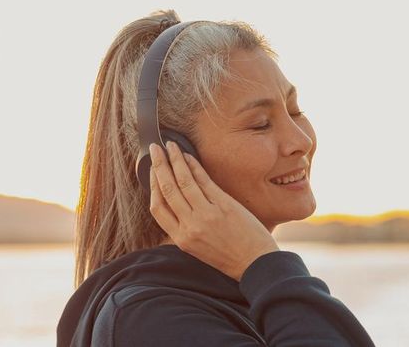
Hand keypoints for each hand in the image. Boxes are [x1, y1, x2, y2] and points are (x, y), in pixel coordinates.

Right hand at [148, 141, 279, 281]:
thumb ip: (186, 229)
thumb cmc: (229, 257)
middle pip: (166, 189)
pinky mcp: (223, 205)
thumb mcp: (199, 249)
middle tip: (154, 149)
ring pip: (183, 181)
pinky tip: (188, 156)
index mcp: (181, 239)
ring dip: (174, 159)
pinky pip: (203, 180)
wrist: (256, 264)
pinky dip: (194, 165)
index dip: (152, 186)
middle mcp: (190, 226)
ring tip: (169, 145)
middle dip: (158, 166)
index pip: (157, 208)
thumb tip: (177, 205)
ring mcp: (206, 214)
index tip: (152, 171)